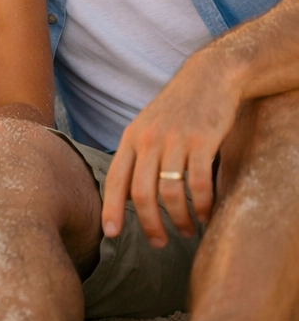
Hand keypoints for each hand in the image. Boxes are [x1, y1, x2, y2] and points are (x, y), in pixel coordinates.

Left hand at [102, 47, 241, 247]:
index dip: (111, 209)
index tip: (111, 234)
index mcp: (131, 138)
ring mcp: (175, 140)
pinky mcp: (203, 140)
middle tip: (159, 243)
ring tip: (187, 231)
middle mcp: (148, 140)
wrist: (209, 77)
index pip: (115, 180)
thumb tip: (128, 195)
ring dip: (178, 219)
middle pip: (141, 193)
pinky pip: (198, 183)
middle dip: (149, 224)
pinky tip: (205, 215)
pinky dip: (201, 205)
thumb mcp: (147, 127)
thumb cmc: (177, 108)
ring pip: (169, 193)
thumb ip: (137, 155)